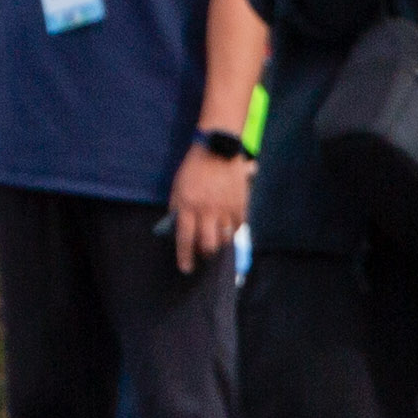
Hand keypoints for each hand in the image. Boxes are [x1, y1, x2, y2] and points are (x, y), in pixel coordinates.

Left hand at [170, 139, 249, 268]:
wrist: (217, 149)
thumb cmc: (193, 168)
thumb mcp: (177, 187)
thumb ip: (177, 208)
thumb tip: (176, 228)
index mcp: (188, 206)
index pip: (185, 239)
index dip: (185, 257)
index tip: (186, 268)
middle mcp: (207, 211)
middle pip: (208, 245)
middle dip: (206, 252)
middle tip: (204, 250)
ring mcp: (225, 209)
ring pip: (225, 239)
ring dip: (220, 242)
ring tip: (217, 236)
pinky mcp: (241, 205)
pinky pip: (238, 227)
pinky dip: (233, 229)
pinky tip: (228, 224)